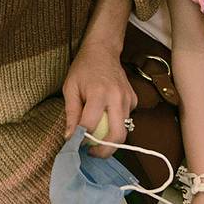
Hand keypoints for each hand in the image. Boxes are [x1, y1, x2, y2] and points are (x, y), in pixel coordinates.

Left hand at [62, 38, 137, 158]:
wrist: (103, 50)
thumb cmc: (83, 68)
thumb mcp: (70, 88)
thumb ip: (71, 114)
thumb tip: (70, 138)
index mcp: (98, 93)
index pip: (90, 125)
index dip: (81, 140)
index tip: (75, 144)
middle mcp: (117, 98)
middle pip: (116, 136)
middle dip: (104, 151)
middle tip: (91, 152)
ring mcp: (128, 99)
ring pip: (123, 130)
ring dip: (110, 139)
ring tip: (95, 138)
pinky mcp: (134, 100)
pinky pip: (126, 120)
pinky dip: (116, 124)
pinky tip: (106, 116)